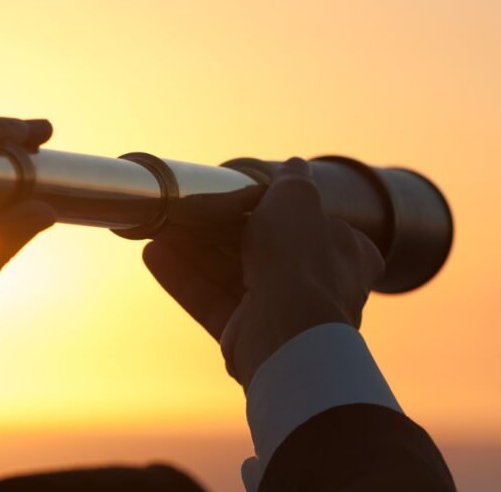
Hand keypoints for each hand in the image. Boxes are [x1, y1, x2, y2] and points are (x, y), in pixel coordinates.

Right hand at [143, 158, 383, 388]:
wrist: (287, 329)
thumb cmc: (301, 258)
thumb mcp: (297, 198)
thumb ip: (292, 180)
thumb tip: (295, 165)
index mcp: (346, 255)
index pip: (317, 226)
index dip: (282, 209)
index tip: (248, 198)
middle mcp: (318, 287)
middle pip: (264, 251)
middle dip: (223, 230)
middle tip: (193, 210)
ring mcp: (281, 315)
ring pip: (231, 276)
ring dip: (196, 251)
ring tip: (164, 228)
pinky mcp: (247, 335)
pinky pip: (211, 301)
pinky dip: (184, 278)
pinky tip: (154, 254)